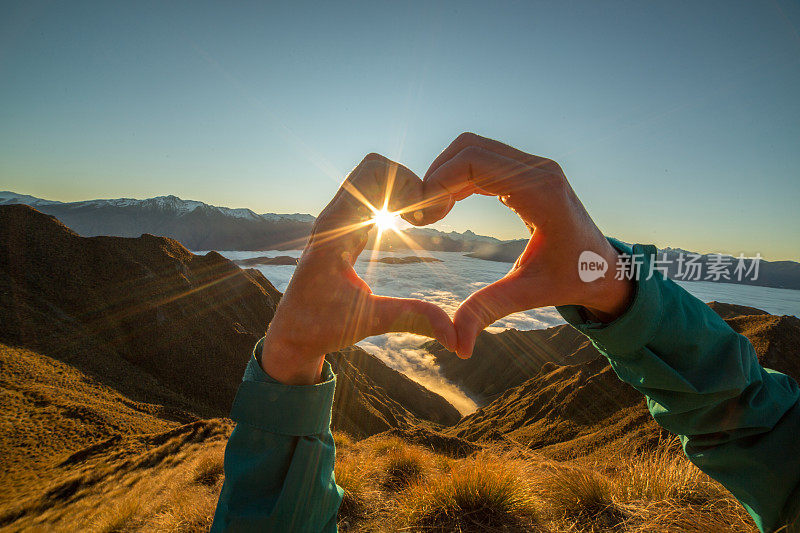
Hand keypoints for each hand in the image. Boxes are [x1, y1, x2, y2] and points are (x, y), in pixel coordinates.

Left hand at [261, 153, 456, 384]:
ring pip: (371, 179)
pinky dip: (394, 200)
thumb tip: (455, 334)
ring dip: (401, 189)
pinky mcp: (343, 230)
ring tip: (423, 218)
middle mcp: (334, 217)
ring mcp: (337, 221)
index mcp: (335, 229)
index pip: (371, 174)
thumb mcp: (368, 322)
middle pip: (373, 167)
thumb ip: (410, 319)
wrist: (290, 334)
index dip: (406, 183)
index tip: (425, 217)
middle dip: (407, 180)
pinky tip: (411, 222)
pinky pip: (369, 197)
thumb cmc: (320, 327)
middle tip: (429, 214)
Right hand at [422, 133, 633, 357]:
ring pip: (473, 149)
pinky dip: (459, 177)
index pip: (475, 163)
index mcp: (541, 192)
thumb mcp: (529, 294)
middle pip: (469, 148)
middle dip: (436, 176)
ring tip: (431, 213)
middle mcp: (538, 169)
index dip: (437, 182)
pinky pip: (484, 159)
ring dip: (445, 175)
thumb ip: (488, 310)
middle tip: (420, 216)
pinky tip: (448, 206)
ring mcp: (533, 166)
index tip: (421, 217)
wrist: (605, 267)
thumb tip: (457, 346)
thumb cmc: (573, 279)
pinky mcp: (527, 171)